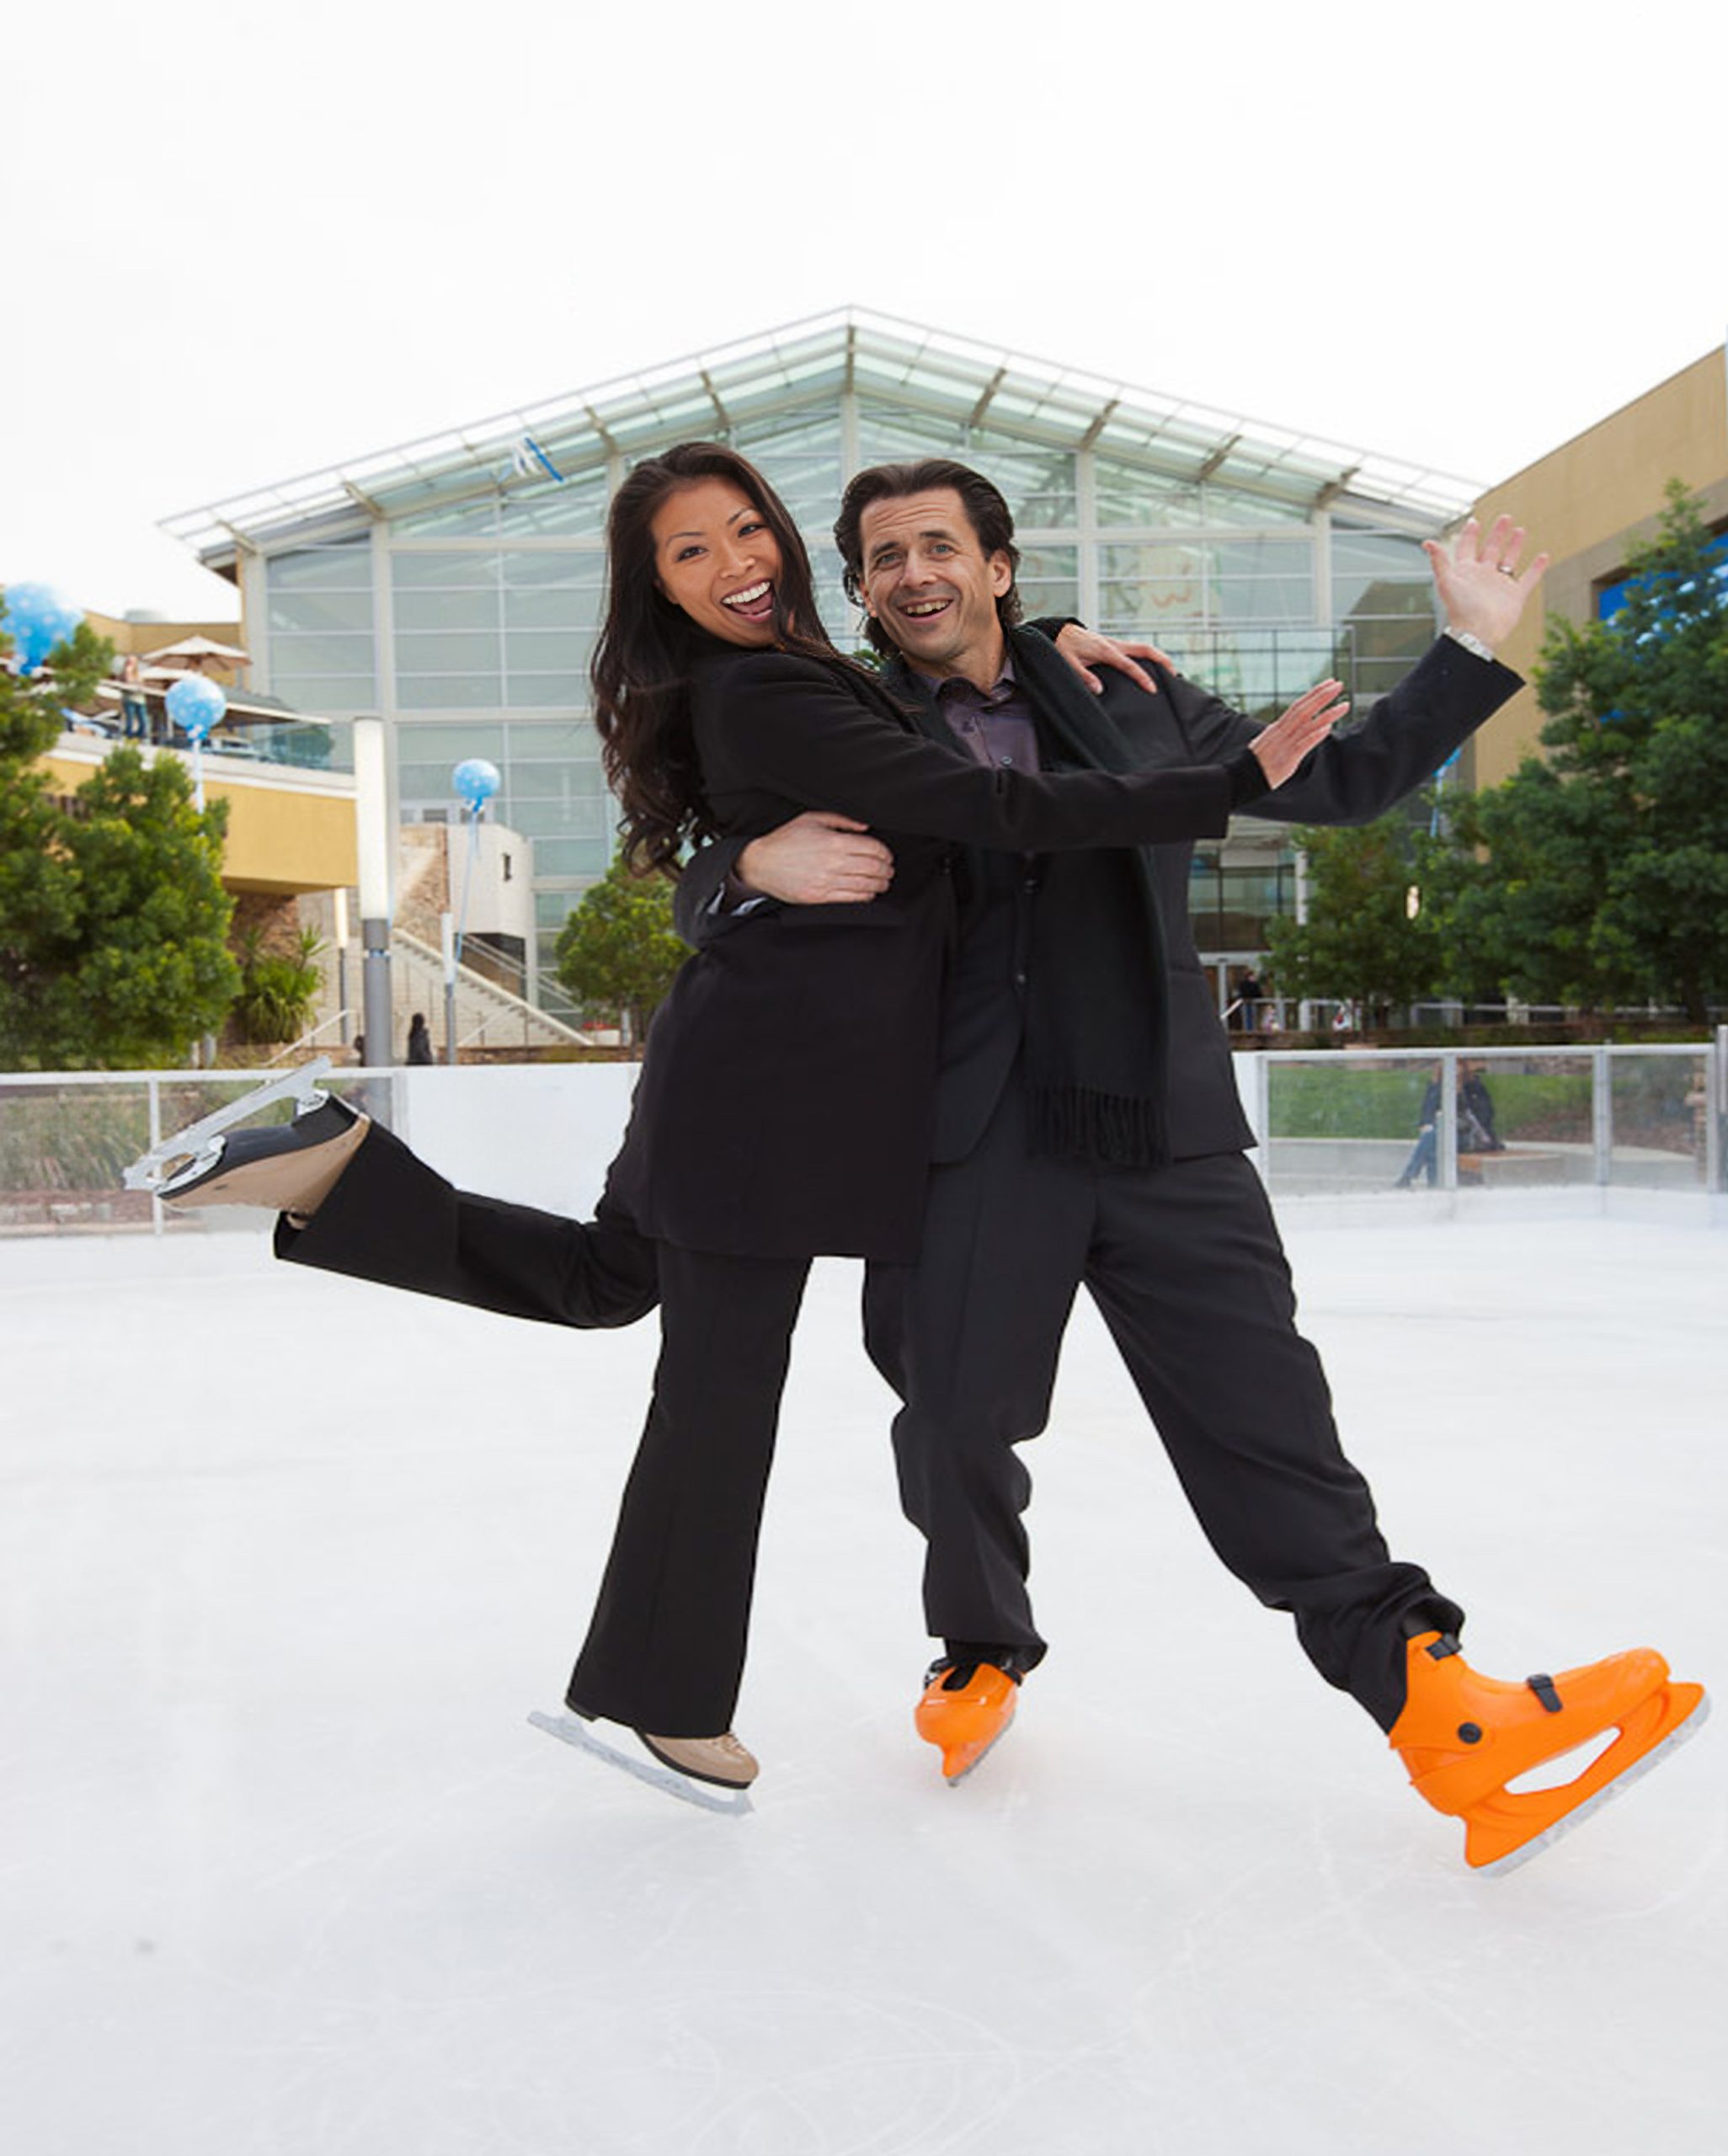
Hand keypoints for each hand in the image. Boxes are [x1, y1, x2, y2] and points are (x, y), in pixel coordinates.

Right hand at [736, 811, 894, 904]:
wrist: (761, 864)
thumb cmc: (785, 840)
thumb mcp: (812, 819)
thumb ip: (841, 820)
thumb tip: (864, 826)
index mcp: (834, 842)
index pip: (872, 848)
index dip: (885, 852)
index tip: (887, 855)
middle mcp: (833, 863)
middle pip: (873, 868)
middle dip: (886, 869)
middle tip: (889, 869)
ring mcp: (827, 882)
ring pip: (865, 885)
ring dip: (880, 884)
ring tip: (883, 882)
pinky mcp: (820, 897)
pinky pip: (851, 899)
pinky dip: (865, 896)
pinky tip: (868, 892)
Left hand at [1054, 622, 1173, 694]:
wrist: (1058, 631)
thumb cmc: (1063, 647)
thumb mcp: (1069, 663)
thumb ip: (1084, 677)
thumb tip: (1099, 690)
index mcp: (1105, 650)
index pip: (1129, 665)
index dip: (1142, 677)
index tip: (1153, 689)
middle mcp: (1114, 644)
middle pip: (1145, 649)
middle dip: (1162, 660)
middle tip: (1174, 675)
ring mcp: (1115, 643)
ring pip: (1142, 648)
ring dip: (1157, 658)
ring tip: (1169, 672)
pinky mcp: (1113, 645)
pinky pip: (1135, 650)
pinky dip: (1147, 657)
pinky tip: (1150, 667)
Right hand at [1250, 679, 1349, 787]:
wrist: (1241, 779)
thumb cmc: (1256, 763)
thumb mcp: (1269, 743)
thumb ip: (1284, 735)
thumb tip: (1298, 727)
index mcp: (1278, 727)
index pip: (1298, 705)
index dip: (1314, 693)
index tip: (1328, 683)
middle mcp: (1281, 732)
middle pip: (1304, 709)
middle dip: (1322, 696)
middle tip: (1338, 684)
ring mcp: (1284, 745)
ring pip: (1307, 725)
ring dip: (1327, 714)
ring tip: (1344, 705)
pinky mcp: (1287, 759)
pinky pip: (1302, 745)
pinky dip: (1315, 735)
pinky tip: (1327, 727)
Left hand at [1424, 514, 1548, 649]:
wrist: (1478, 632)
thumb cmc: (1460, 609)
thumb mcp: (1447, 581)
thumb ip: (1439, 561)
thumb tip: (1427, 542)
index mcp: (1466, 572)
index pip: (1468, 547)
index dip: (1470, 534)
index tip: (1474, 521)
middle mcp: (1483, 576)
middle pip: (1491, 549)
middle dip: (1497, 533)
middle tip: (1505, 517)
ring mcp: (1500, 585)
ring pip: (1509, 560)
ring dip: (1514, 546)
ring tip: (1520, 530)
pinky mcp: (1515, 596)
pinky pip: (1529, 579)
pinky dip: (1537, 568)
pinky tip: (1544, 556)